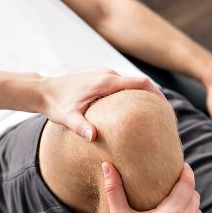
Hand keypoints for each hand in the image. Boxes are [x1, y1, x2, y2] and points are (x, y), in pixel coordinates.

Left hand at [42, 69, 163, 140]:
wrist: (43, 91)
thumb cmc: (55, 104)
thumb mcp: (67, 118)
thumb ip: (81, 127)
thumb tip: (94, 137)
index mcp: (105, 81)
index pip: (140, 83)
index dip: (157, 94)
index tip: (168, 108)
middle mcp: (108, 75)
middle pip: (140, 83)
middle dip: (154, 98)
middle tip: (166, 117)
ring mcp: (104, 75)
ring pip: (132, 85)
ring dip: (144, 97)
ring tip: (155, 116)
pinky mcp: (101, 79)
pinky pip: (123, 86)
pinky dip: (133, 96)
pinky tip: (135, 112)